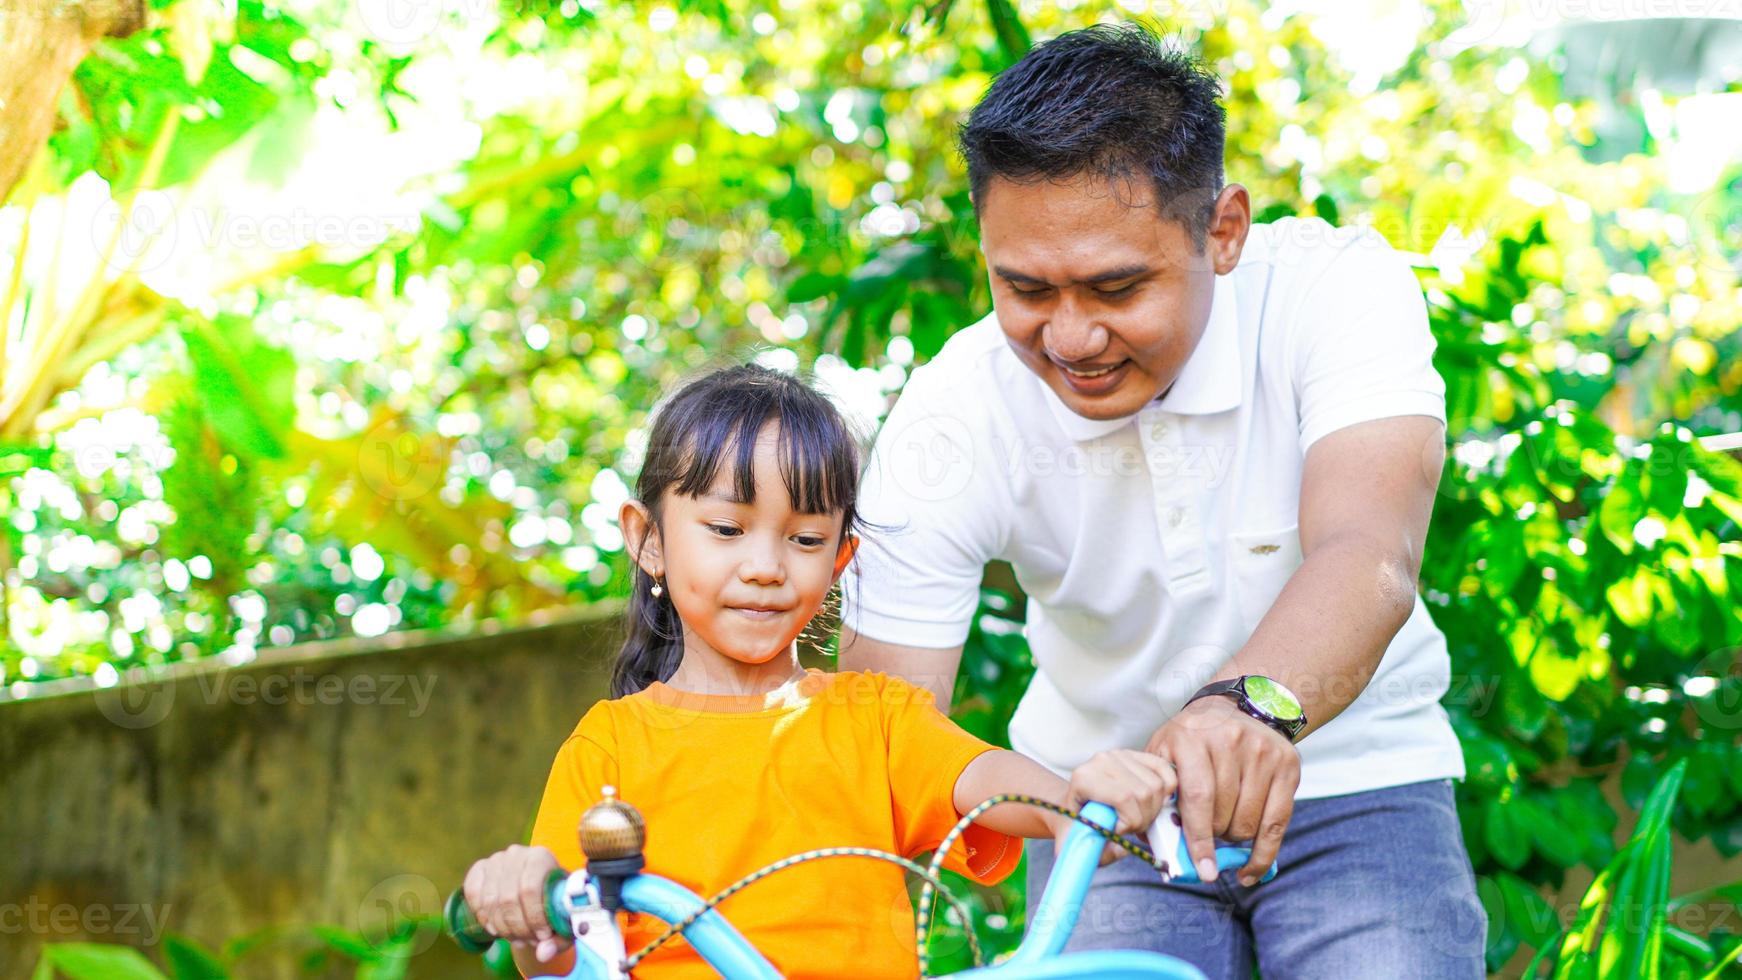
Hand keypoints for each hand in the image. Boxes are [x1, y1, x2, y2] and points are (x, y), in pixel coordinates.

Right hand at [461, 844, 571, 962]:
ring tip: (514, 937)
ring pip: (490, 900)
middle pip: (508, 898)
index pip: (530, 889)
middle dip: (517, 927)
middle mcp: (517, 854)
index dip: (534, 917)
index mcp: (541, 857)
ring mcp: (496, 860)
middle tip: (527, 940)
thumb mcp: (562, 920)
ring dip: (501, 927)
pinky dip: (482, 916)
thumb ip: (558, 938)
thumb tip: (543, 952)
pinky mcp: (480, 868)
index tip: (542, 936)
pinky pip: (472, 893)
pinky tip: (495, 927)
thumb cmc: (553, 903)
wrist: (536, 888)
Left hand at [1061, 749, 1177, 865]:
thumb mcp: (1077, 842)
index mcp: (1083, 778)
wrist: (1077, 802)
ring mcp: (1120, 754)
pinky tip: (1154, 801)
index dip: (1130, 821)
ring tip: (1139, 815)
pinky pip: (1164, 769)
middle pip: (1144, 793)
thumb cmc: (1076, 822)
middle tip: (1132, 827)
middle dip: (1144, 818)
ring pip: (1156, 784)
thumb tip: (1121, 848)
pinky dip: (1167, 788)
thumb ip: (1097, 853)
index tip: (1119, 831)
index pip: (1124, 799)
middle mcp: (1102, 761)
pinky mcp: (1135, 754)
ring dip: (1154, 808)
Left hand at [1145, 695, 1299, 886]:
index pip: (1198, 799)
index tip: (1202, 869)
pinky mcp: (1287, 764)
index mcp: (1192, 738)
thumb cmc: (1191, 739)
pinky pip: (1278, 823)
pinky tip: (1249, 868)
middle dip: (1212, 835)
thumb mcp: (1164, 754)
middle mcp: (1230, 741)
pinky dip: (1263, 853)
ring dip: (1233, 837)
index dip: (1199, 839)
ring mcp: (1262, 752)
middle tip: (1205, 831)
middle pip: (1224, 815)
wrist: (1235, 707)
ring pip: (1249, 823)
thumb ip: (1157, 794)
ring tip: (1223, 825)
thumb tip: (1157, 844)